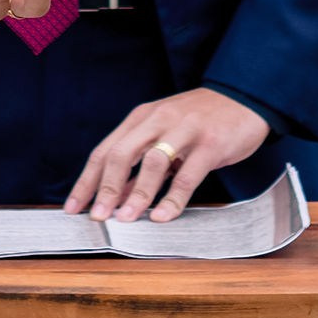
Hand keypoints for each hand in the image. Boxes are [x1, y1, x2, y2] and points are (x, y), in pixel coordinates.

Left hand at [65, 86, 272, 221]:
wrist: (244, 98)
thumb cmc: (200, 120)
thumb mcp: (164, 133)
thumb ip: (141, 163)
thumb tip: (114, 198)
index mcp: (142, 117)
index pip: (106, 150)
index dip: (87, 180)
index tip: (73, 208)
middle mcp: (159, 120)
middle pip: (122, 153)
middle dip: (106, 188)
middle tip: (97, 217)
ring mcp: (185, 130)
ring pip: (153, 162)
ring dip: (137, 194)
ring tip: (126, 219)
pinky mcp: (210, 144)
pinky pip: (188, 175)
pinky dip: (173, 198)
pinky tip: (163, 216)